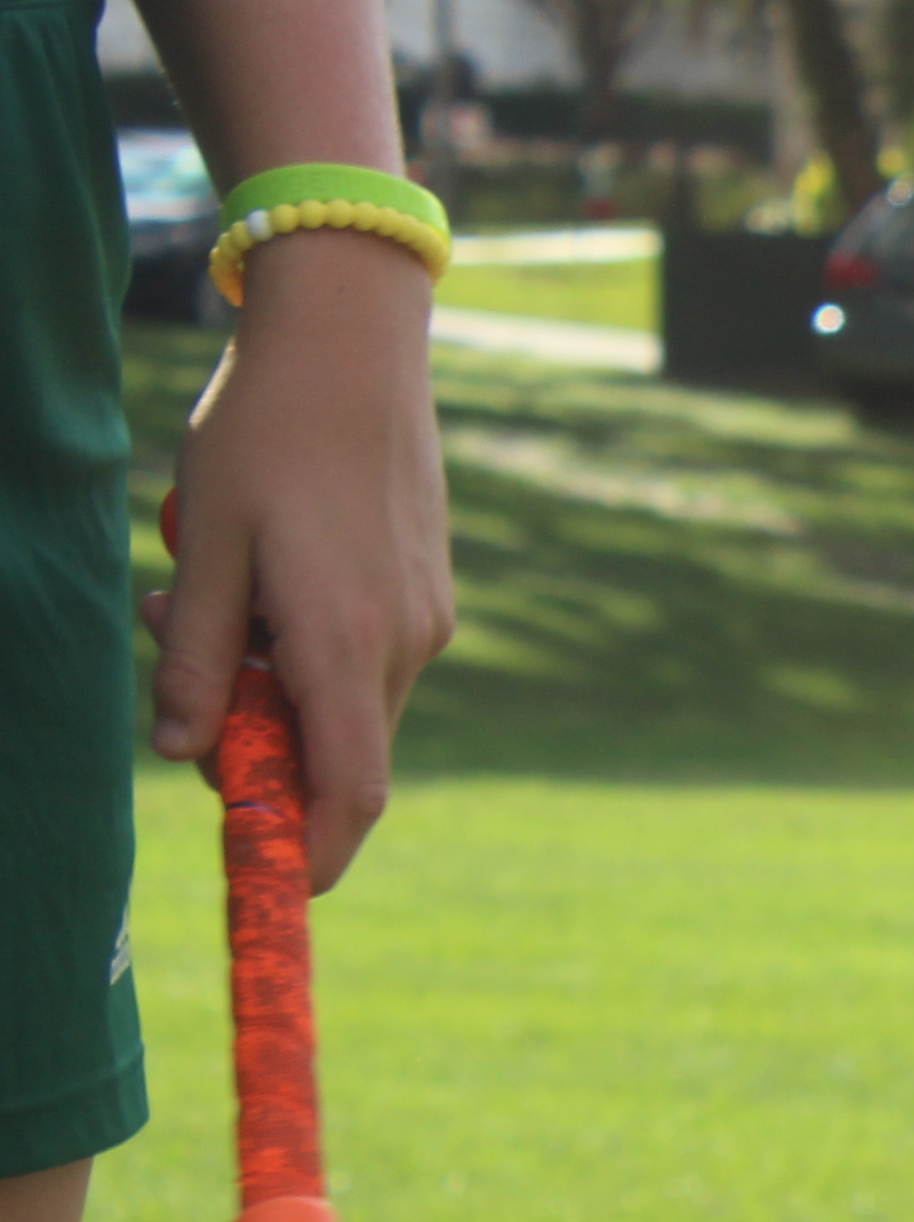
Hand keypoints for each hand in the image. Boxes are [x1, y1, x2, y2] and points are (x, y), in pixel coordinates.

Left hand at [146, 230, 447, 889]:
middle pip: (340, 753)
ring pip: (347, 700)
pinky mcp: (425, 590)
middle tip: (179, 675)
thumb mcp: (207, 549)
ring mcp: (423, 619)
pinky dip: (305, 650)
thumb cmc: (264, 435)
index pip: (350, 794)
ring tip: (201, 596)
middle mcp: (402, 646)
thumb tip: (181, 753)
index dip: (314, 852)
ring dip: (275, 687)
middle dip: (261, 747)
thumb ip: (199, 660)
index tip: (270, 879)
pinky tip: (260, 574)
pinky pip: (364, 655)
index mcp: (344, 644)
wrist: (353, 342)